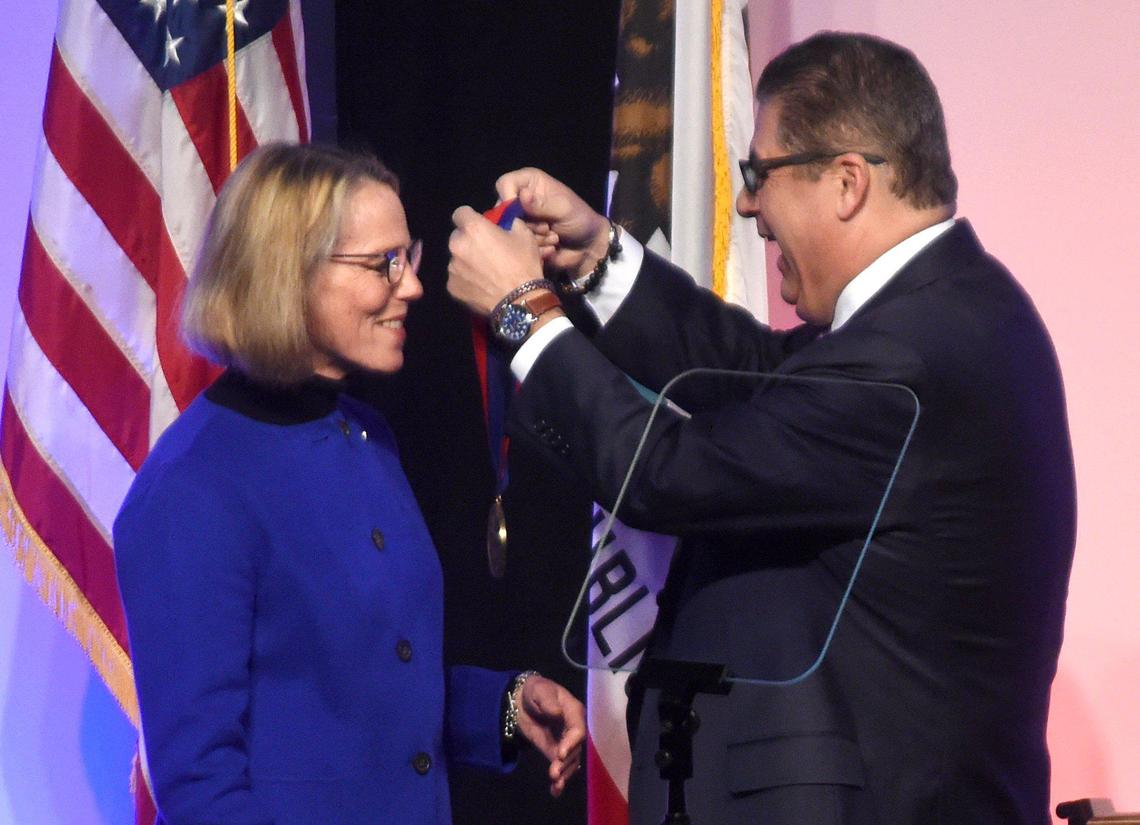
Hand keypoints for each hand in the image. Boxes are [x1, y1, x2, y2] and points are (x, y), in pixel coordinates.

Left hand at [448, 206, 544, 315]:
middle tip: (485, 250)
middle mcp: (457, 245)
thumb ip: (510, 223)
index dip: (470, 218)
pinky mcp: (452, 287)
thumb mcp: (525, 235)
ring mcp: (452, 268)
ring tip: (484, 271)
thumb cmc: (523, 265)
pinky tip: (481, 285)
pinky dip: (466, 279)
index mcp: (473, 228)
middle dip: (468, 240)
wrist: (520, 301)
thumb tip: (506, 222)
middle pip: (457, 237)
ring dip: (467, 261)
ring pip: (456, 258)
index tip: (480, 226)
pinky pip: (457, 278)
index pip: (460, 213)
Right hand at [495, 168, 610, 276]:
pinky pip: (517, 245)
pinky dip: (535, 248)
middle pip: (502, 210)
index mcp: (530, 182)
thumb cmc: (580, 219)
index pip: (504, 183)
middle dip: (525, 223)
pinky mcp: (523, 239)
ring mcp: (521, 221)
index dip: (507, 197)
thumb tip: (522, 195)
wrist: (588, 246)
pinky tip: (551, 246)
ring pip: (509, 230)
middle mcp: (521, 200)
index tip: (519, 211)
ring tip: (553, 237)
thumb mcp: (564, 208)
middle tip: (546, 227)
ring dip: (533, 236)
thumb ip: (542, 204)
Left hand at [515, 675, 585, 797]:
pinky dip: (560, 779)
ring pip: (571, 761)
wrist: (522, 700)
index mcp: (574, 711)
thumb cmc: (535, 691)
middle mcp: (574, 729)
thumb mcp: (539, 691)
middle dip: (566, 762)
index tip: (560, 754)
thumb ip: (548, 702)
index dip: (571, 743)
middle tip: (554, 774)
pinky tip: (555, 791)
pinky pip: (561, 766)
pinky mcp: (556, 751)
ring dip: (564, 773)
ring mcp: (566, 742)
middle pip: (576, 749)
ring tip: (555, 785)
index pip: (578, 730)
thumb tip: (557, 713)